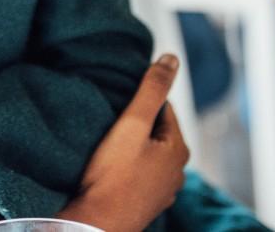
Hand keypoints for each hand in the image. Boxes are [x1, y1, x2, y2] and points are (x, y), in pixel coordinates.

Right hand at [59, 54, 189, 231]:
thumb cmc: (113, 176)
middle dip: (136, 125)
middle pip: (156, 132)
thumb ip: (152, 90)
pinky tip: (110, 169)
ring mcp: (162, 191)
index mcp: (178, 149)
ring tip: (107, 146)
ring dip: (132, 148)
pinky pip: (139, 175)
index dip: (140, 102)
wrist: (96, 224)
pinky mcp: (145, 204)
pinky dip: (128, 168)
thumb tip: (171, 59)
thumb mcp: (132, 124)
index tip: (118, 105)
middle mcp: (177, 172)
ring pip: (147, 154)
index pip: (164, 109)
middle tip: (110, 124)